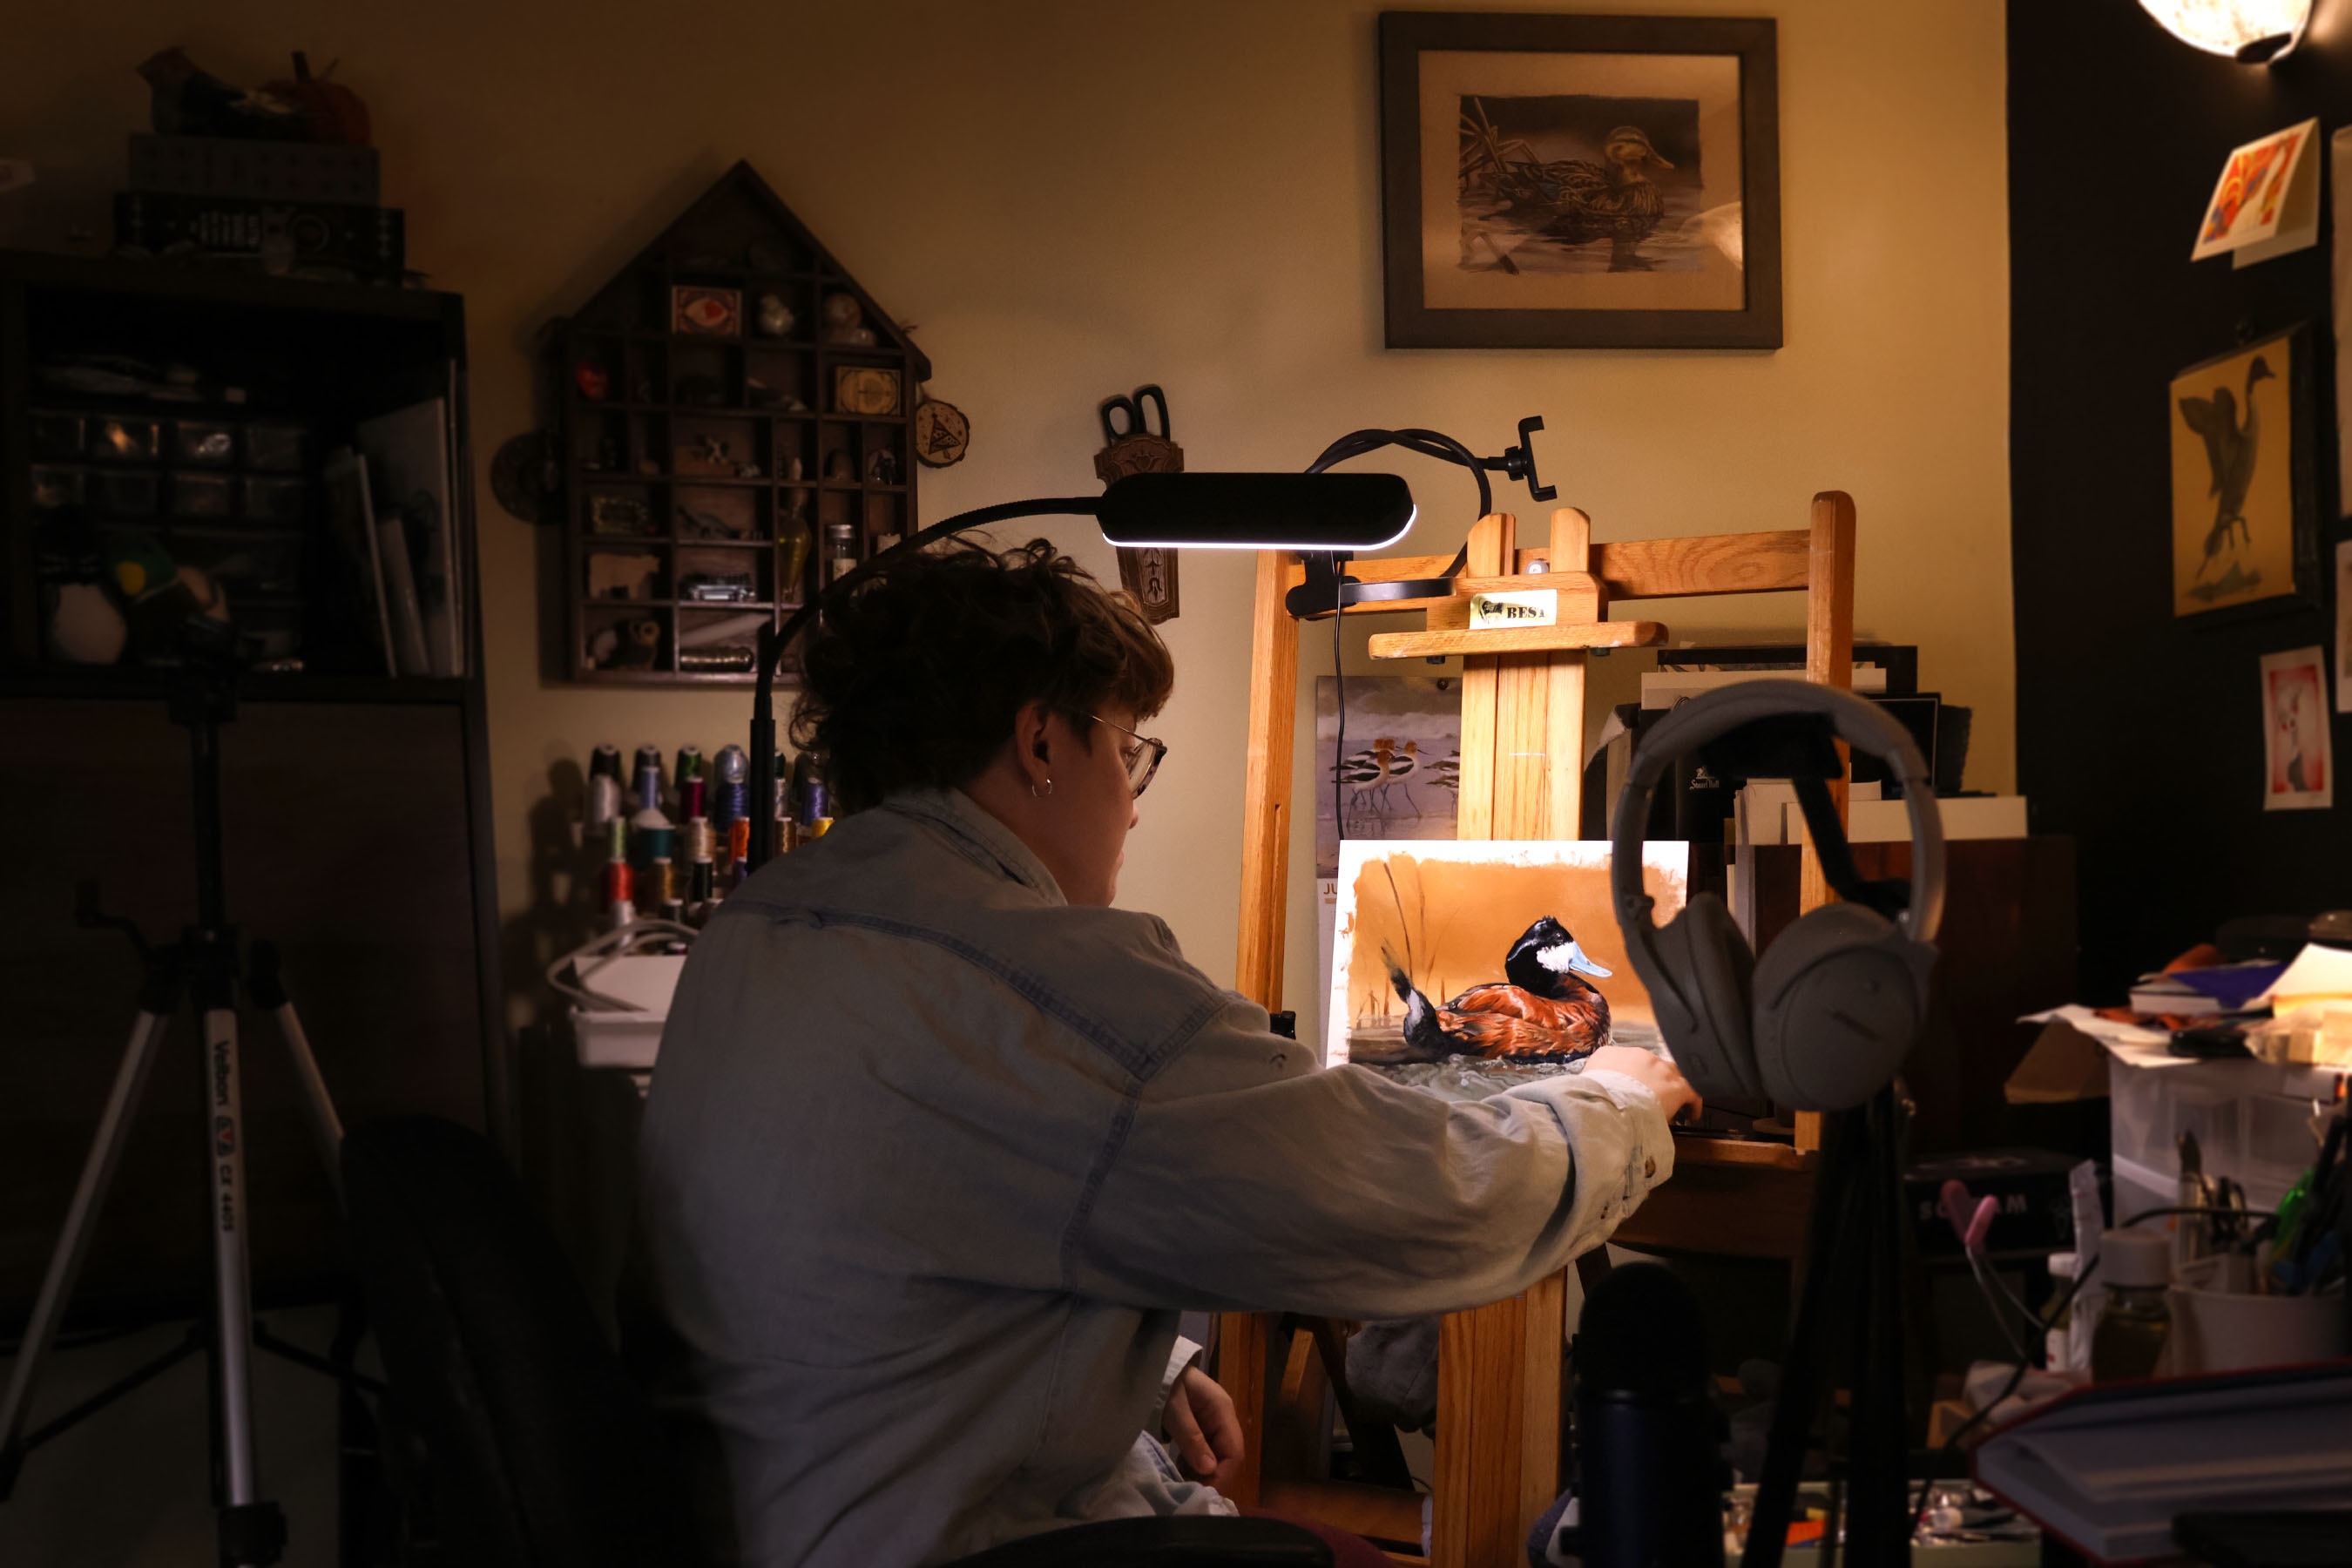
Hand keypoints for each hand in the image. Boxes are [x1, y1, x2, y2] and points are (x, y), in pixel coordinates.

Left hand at [1164, 1365, 1245, 1490]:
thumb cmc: (1165, 1383)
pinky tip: (1182, 1472)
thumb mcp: (1176, 1411)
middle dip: (1212, 1476)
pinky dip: (1195, 1464)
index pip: (1235, 1451)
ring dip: (1203, 1472)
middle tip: (1191, 1491)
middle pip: (1227, 1456)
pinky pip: (1204, 1450)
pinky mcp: (1200, 1426)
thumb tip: (1209, 1470)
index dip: (1222, 1474)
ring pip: (1216, 1455)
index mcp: (1223, 1411)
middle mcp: (1222, 1418)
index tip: (1203, 1491)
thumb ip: (1192, 1439)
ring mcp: (1212, 1421)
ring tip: (1185, 1484)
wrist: (1153, 1364)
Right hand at [1586, 1046, 1702, 1125]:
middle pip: (1651, 1065)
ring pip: (1672, 1075)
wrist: (1609, 1105)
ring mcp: (1659, 1068)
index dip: (1631, 1076)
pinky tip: (1690, 1114)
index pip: (1623, 1061)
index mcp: (1611, 1054)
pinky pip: (1691, 1091)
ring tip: (1673, 1105)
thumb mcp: (1582, 1082)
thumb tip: (1587, 1090)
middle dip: (1653, 1080)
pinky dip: (1691, 1103)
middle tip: (1653, 1099)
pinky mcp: (1676, 1085)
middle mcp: (1638, 1056)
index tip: (1632, 1088)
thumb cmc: (1593, 1098)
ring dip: (1672, 1089)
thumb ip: (1588, 1080)